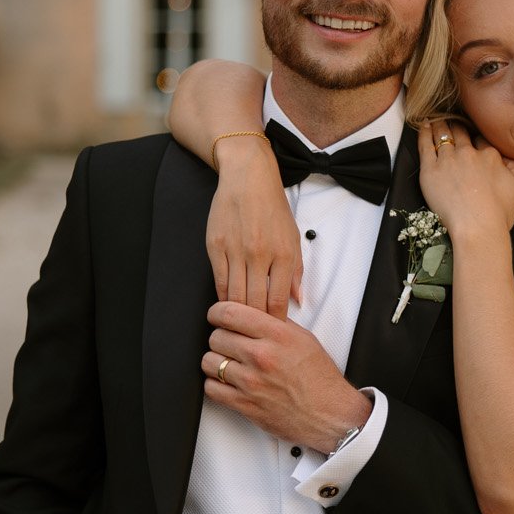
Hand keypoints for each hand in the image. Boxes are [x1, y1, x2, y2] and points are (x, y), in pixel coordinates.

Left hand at [202, 302, 371, 452]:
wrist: (329, 414)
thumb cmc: (320, 379)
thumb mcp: (304, 339)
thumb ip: (276, 323)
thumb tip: (253, 312)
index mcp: (277, 335)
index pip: (230, 313)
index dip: (217, 312)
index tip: (217, 316)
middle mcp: (262, 356)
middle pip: (216, 336)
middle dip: (220, 338)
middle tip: (229, 343)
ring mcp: (251, 382)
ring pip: (210, 362)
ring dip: (215, 361)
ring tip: (228, 363)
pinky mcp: (245, 404)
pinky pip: (211, 388)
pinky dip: (215, 384)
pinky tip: (227, 382)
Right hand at [206, 137, 302, 316]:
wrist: (248, 178)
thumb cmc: (273, 208)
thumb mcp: (293, 237)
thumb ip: (296, 271)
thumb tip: (298, 301)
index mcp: (283, 253)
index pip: (278, 301)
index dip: (275, 321)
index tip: (273, 330)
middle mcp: (259, 254)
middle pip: (255, 303)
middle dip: (256, 323)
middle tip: (255, 335)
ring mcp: (235, 251)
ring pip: (235, 296)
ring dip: (238, 314)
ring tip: (241, 325)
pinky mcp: (215, 246)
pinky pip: (219, 281)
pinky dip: (223, 297)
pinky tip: (227, 305)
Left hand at [418, 119, 513, 240]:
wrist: (478, 228)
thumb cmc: (499, 214)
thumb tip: (509, 157)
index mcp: (490, 156)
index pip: (481, 139)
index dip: (475, 137)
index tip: (471, 137)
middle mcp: (469, 153)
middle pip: (461, 132)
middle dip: (456, 125)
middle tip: (451, 122)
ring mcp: (448, 160)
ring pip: (443, 134)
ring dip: (440, 124)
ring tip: (436, 119)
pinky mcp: (430, 170)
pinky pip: (425, 145)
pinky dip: (424, 132)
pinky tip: (424, 126)